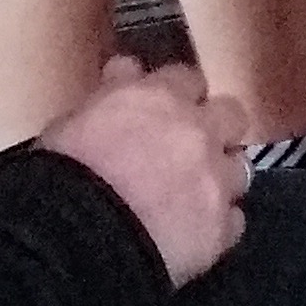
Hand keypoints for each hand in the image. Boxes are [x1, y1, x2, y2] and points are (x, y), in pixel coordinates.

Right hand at [41, 56, 248, 287]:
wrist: (79, 236)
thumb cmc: (64, 171)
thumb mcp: (74, 119)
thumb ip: (111, 93)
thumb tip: (127, 68)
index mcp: (161, 99)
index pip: (188, 78)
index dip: (179, 93)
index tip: (167, 106)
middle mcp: (200, 132)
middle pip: (232, 115)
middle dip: (216, 127)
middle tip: (191, 147)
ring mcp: (216, 180)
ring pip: (240, 169)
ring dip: (221, 176)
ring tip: (195, 194)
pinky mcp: (221, 227)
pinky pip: (233, 220)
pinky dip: (218, 223)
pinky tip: (197, 231)